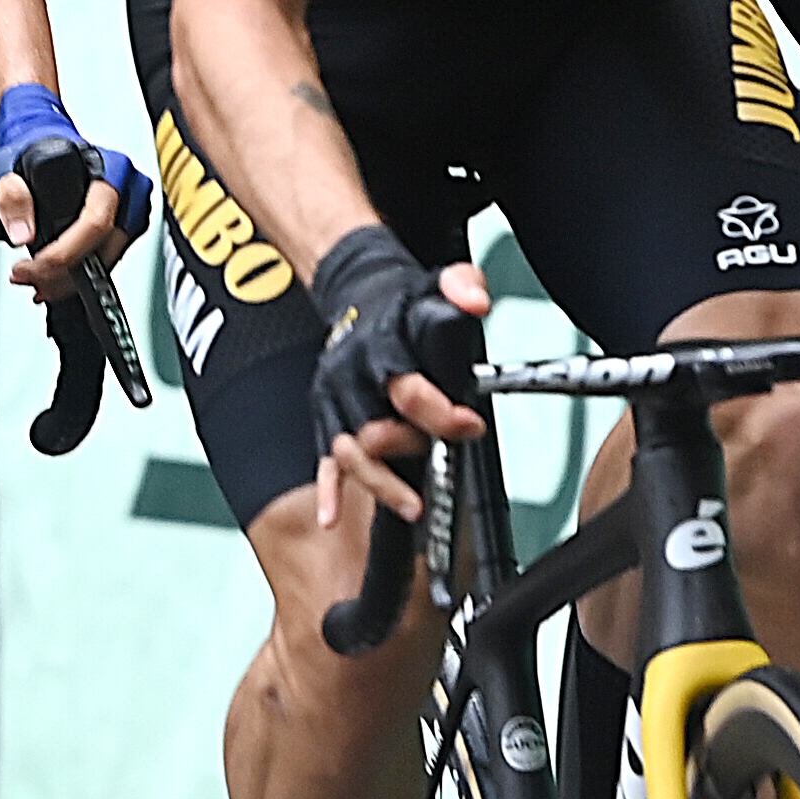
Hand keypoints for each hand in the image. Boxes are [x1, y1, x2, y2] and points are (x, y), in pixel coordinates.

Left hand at [0, 80, 132, 300]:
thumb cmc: (34, 149)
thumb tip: (22, 235)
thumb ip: (13, 198)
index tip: (34, 266)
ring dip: (72, 278)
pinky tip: (57, 275)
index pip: (95, 223)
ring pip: (109, 257)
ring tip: (38, 281)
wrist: (43, 139)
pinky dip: (83, 270)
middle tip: (28, 279)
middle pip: (105, 247)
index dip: (64, 253)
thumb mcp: (11, 167)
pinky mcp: (128, 222)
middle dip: (64, 273)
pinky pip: (109, 255)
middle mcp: (129, 186)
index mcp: (109, 168)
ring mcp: (133, 205)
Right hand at [305, 222, 486, 525]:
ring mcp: (336, 402)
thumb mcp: (440, 281)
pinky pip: (323, 461)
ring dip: (380, 484)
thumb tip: (476, 301)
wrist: (356, 295)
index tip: (470, 424)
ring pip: (349, 454)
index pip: (408, 391)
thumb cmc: (403, 301)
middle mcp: (352, 378)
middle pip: (375, 431)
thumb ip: (464, 285)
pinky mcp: (326, 418)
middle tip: (438, 455)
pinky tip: (332, 517)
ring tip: (414, 507)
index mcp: (381, 349)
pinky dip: (328, 491)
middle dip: (410, 449)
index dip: (443, 415)